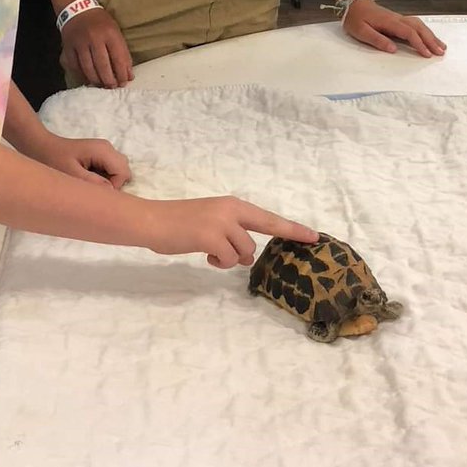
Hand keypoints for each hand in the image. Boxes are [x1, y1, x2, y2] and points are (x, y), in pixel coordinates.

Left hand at [26, 133, 132, 189]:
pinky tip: (87, 177)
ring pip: (119, 171)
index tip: (94, 190)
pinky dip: (103, 178)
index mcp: (103, 150)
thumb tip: (111, 192)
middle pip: (124, 171)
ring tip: (87, 181)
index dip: (113, 187)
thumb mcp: (70, 174)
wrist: (42, 148)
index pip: (123, 173)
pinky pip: (111, 170)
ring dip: (108, 181)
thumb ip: (92, 182)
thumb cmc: (53, 160)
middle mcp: (108, 148)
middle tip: (90, 186)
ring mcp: (105, 151)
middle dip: (113, 184)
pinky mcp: (100, 155)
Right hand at [59, 6, 133, 87]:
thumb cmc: (101, 22)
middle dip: (109, 80)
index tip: (124, 82)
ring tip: (101, 85)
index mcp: (109, 33)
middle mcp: (94, 38)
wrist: (78, 9)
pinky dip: (82, 76)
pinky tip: (88, 79)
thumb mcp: (116, 32)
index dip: (122, 73)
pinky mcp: (68, 48)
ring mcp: (79, 43)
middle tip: (112, 87)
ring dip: (96, 80)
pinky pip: (75, 67)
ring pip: (88, 68)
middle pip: (102, 65)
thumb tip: (129, 76)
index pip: (118, 58)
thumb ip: (123, 53)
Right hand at [144, 197, 318, 269]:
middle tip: (230, 254)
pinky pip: (227, 259)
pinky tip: (203, 254)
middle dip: (242, 252)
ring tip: (208, 251)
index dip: (293, 229)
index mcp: (233, 204)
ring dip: (227, 258)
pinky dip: (217, 262)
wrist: (152, 220)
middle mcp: (231, 210)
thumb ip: (232, 234)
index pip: (269, 219)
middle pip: (256, 239)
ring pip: (242, 252)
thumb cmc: (179, 223)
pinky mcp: (211, 236)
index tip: (315, 236)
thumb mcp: (210, 223)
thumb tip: (247, 256)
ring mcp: (222, 222)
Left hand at [342, 0, 445, 57]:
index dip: (419, 43)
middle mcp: (397, 19)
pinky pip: (416, 25)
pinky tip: (430, 38)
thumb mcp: (361, 31)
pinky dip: (426, 32)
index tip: (426, 54)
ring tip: (441, 47)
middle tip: (440, 52)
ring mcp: (399, 18)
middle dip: (431, 40)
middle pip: (418, 28)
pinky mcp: (398, 20)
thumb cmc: (355, 18)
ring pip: (419, 25)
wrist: (353, 3)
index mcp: (389, 22)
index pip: (408, 32)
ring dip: (431, 36)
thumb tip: (393, 49)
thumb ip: (377, 40)